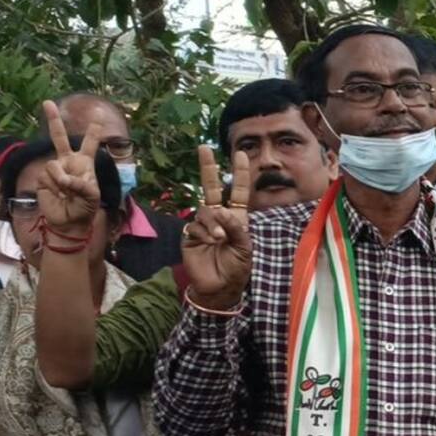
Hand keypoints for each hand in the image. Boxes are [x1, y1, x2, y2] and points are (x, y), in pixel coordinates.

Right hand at [37, 100, 103, 234]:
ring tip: (67, 192)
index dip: (93, 132)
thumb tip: (64, 178)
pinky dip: (54, 185)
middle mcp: (68, 162)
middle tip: (47, 102)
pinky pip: (48, 175)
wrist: (68, 222)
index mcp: (85, 164)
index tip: (98, 116)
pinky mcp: (43, 177)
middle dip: (53, 120)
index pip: (90, 144)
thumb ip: (82, 184)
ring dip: (62, 181)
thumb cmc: (84, 208)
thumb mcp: (92, 196)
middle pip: (60, 138)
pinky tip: (58, 194)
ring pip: (54, 165)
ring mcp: (55, 169)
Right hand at [182, 145, 252, 310]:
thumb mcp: (245, 249)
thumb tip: (222, 211)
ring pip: (204, 210)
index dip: (240, 174)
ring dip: (213, 222)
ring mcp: (203, 226)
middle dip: (208, 168)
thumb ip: (237, 229)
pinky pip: (194, 226)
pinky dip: (204, 232)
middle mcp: (219, 218)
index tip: (240, 155)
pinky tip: (210, 242)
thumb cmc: (236, 269)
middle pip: (211, 188)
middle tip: (204, 148)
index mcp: (237, 219)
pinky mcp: (190, 236)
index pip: (238, 192)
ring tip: (220, 239)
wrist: (219, 288)